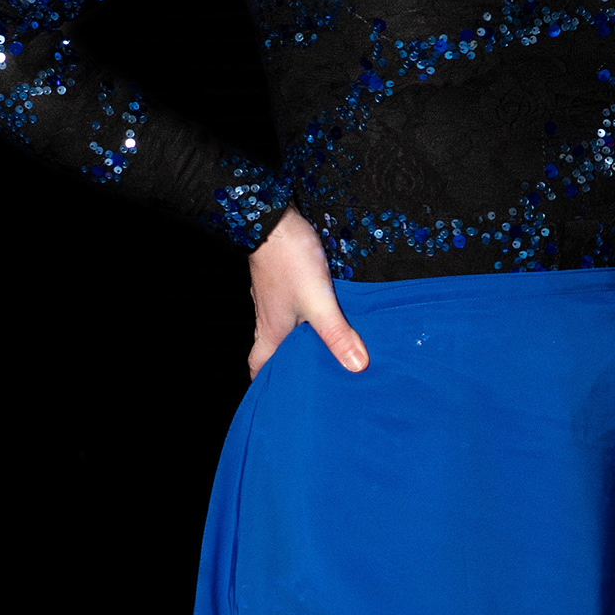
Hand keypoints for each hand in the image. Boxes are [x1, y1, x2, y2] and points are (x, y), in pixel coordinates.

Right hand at [248, 208, 369, 378]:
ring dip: (296, 339)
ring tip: (322, 348)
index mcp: (270, 331)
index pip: (258, 366)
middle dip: (286, 364)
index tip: (277, 396)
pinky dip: (301, 317)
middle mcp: (267, 318)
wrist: (271, 218)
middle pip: (270, 349)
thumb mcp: (318, 302)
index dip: (264, 383)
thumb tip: (356, 365)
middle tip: (308, 377)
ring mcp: (272, 298)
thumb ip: (337, 334)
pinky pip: (289, 307)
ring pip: (281, 327)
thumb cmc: (287, 259)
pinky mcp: (279, 280)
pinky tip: (321, 313)